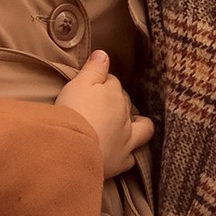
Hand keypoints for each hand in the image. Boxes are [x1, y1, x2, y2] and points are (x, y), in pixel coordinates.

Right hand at [58, 48, 153, 178]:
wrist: (73, 148)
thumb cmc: (73, 112)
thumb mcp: (78, 83)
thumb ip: (93, 68)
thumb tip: (104, 54)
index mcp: (114, 93)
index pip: (113, 82)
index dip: (102, 82)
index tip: (92, 86)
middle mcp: (124, 115)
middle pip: (125, 102)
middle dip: (118, 102)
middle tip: (101, 105)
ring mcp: (126, 139)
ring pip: (143, 128)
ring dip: (139, 125)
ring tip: (131, 126)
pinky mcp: (121, 161)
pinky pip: (132, 157)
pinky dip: (129, 154)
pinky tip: (123, 153)